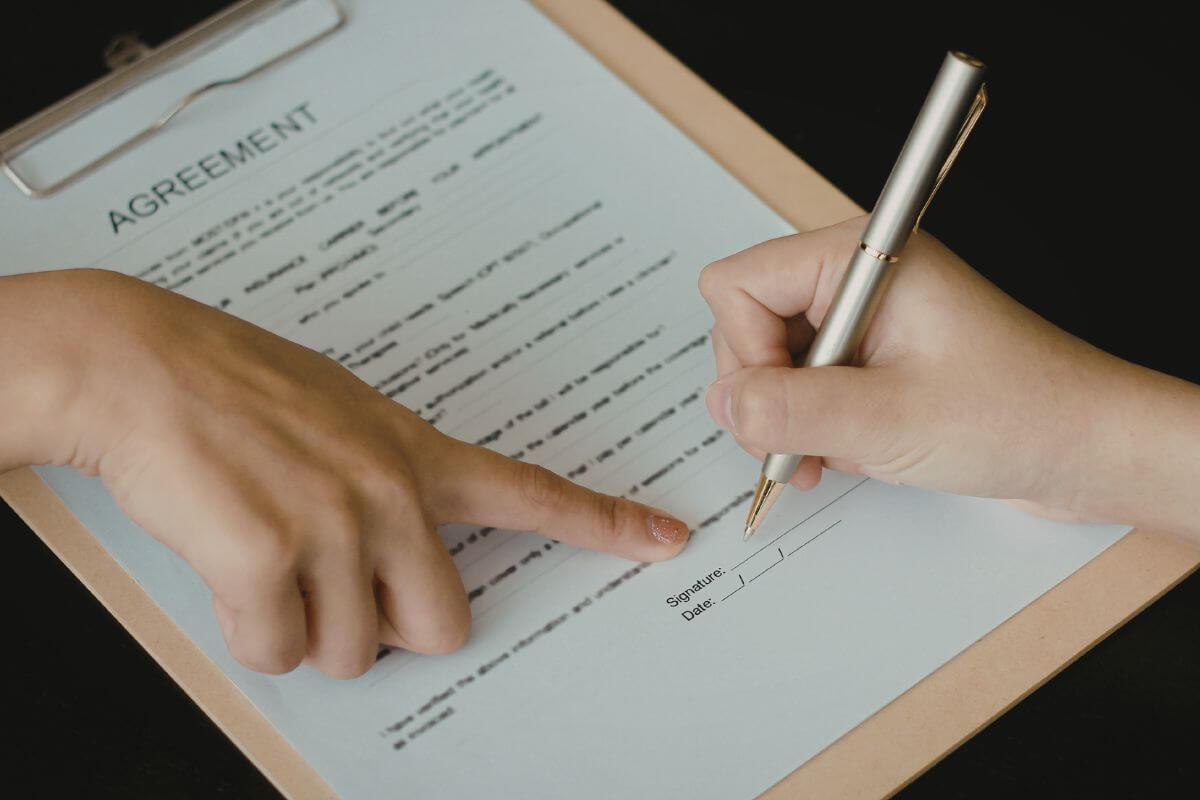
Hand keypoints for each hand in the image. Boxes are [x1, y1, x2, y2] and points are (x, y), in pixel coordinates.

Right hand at [3, 269, 688, 677]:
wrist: (139, 365)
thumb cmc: (230, 386)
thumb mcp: (339, 414)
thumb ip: (384, 479)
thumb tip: (389, 558)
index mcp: (416, 455)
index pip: (532, 494)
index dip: (605, 524)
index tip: (664, 540)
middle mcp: (393, 493)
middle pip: (441, 629)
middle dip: (384, 629)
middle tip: (330, 583)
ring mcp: (336, 525)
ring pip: (348, 651)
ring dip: (300, 624)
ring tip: (261, 552)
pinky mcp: (270, 557)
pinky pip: (276, 650)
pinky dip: (245, 628)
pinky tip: (225, 564)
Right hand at [698, 217, 1199, 534]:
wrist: (1084, 449)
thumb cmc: (1018, 414)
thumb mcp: (890, 419)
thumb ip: (792, 409)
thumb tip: (724, 402)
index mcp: (861, 259)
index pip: (739, 284)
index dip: (743, 351)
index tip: (775, 405)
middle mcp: (855, 281)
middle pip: (745, 323)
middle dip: (761, 392)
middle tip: (797, 443)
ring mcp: (862, 320)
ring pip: (769, 361)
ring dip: (784, 417)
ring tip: (825, 455)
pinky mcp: (870, 357)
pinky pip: (803, 385)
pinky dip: (809, 426)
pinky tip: (846, 451)